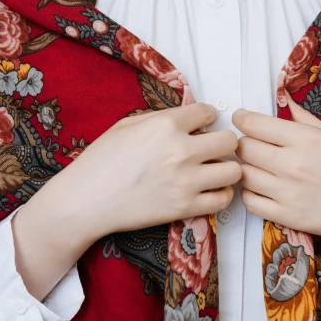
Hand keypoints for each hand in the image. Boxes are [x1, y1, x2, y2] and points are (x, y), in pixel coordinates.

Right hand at [12, 103, 241, 299]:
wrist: (86, 200)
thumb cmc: (101, 160)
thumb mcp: (127, 125)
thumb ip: (162, 118)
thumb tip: (188, 118)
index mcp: (166, 124)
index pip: (208, 112)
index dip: (206, 118)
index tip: (201, 126)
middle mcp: (181, 150)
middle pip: (230, 141)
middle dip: (223, 142)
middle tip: (212, 149)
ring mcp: (186, 181)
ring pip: (234, 171)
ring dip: (226, 169)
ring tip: (214, 171)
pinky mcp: (185, 208)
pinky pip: (223, 200)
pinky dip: (221, 194)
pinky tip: (209, 191)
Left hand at [232, 90, 320, 251]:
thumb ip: (304, 119)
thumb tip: (285, 100)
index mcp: (305, 139)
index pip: (253, 124)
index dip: (242, 119)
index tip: (242, 119)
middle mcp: (292, 164)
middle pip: (243, 148)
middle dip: (243, 143)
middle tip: (251, 144)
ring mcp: (288, 192)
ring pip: (243, 174)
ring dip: (245, 168)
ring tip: (256, 166)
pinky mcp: (287, 217)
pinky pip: (250, 202)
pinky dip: (250, 193)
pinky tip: (261, 188)